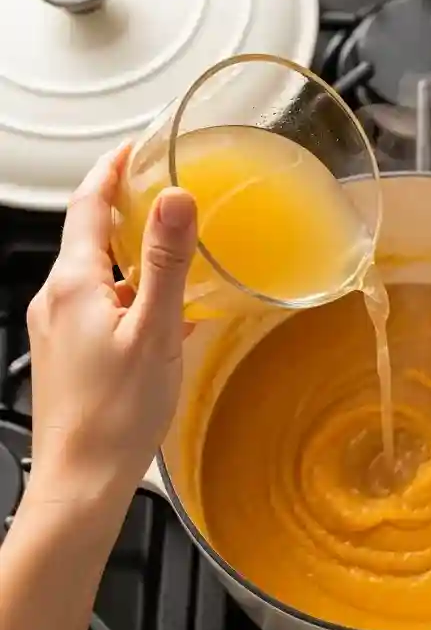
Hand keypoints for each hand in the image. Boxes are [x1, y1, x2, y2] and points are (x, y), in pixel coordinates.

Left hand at [26, 146, 196, 519]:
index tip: (135, 147)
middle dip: (125, 209)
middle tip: (162, 189)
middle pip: (89, 236)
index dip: (111, 170)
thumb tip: (175, 200)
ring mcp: (58, 329)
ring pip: (97, 274)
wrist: (81, 482)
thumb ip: (168, 264)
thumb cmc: (114, 417)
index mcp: (73, 285)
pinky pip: (100, 308)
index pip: (87, 205)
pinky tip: (164, 318)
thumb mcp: (154, 332)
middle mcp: (57, 301)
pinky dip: (131, 297)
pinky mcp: (67, 355)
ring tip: (174, 254)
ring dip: (133, 258)